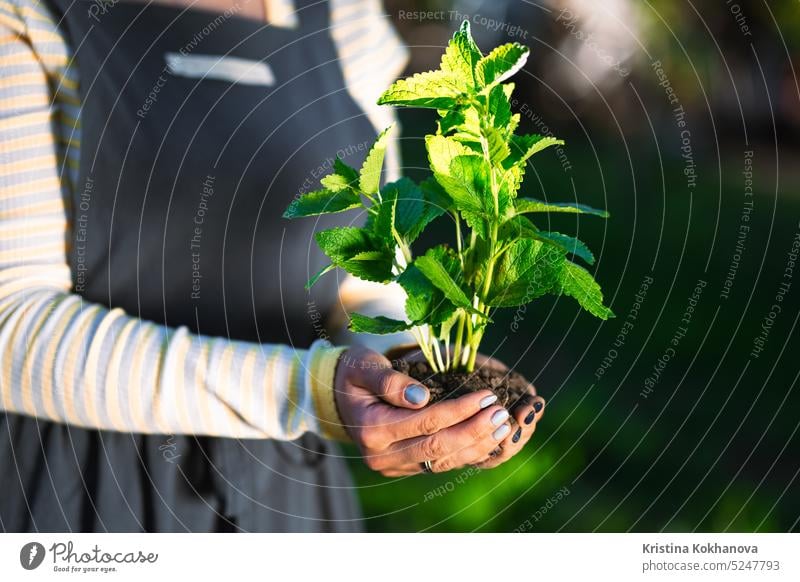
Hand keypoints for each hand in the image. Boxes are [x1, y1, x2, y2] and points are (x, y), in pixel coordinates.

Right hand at [334, 346, 512, 475]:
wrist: (335, 396)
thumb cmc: (353, 373)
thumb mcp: (364, 366)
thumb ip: (389, 380)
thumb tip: (421, 397)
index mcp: (372, 428)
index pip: (426, 421)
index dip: (460, 410)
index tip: (487, 396)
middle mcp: (381, 455)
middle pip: (438, 446)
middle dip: (474, 430)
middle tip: (502, 413)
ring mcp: (393, 466)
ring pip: (442, 461)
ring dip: (476, 446)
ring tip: (503, 427)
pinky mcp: (404, 468)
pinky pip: (440, 464)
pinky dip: (467, 454)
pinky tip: (488, 440)